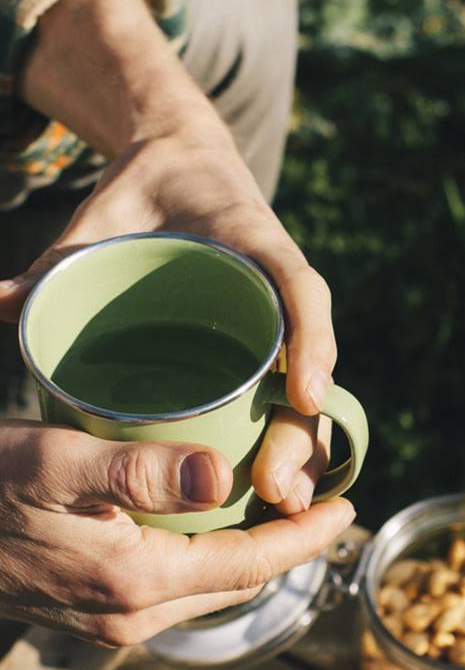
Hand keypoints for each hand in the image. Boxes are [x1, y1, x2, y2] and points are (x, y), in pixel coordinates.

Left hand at [0, 135, 335, 511]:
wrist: (179, 166)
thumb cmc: (145, 191)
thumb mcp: (103, 218)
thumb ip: (59, 258)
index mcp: (251, 242)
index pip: (298, 286)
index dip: (311, 340)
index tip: (302, 396)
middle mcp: (274, 286)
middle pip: (308, 361)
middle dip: (301, 426)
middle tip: (275, 488)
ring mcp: (272, 316)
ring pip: (304, 384)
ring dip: (302, 445)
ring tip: (279, 504)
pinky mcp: (258, 339)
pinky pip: (281, 386)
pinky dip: (284, 433)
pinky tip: (270, 485)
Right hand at [0, 420, 353, 644]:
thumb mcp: (54, 464)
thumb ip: (137, 473)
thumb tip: (221, 476)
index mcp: (136, 581)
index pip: (250, 566)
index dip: (304, 539)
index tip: (345, 508)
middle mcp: (132, 613)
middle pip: (238, 581)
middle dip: (287, 546)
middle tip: (317, 499)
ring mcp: (113, 617)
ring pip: (209, 585)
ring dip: (250, 551)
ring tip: (277, 508)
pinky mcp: (96, 605)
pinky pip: (177, 584)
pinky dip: (210, 555)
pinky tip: (211, 522)